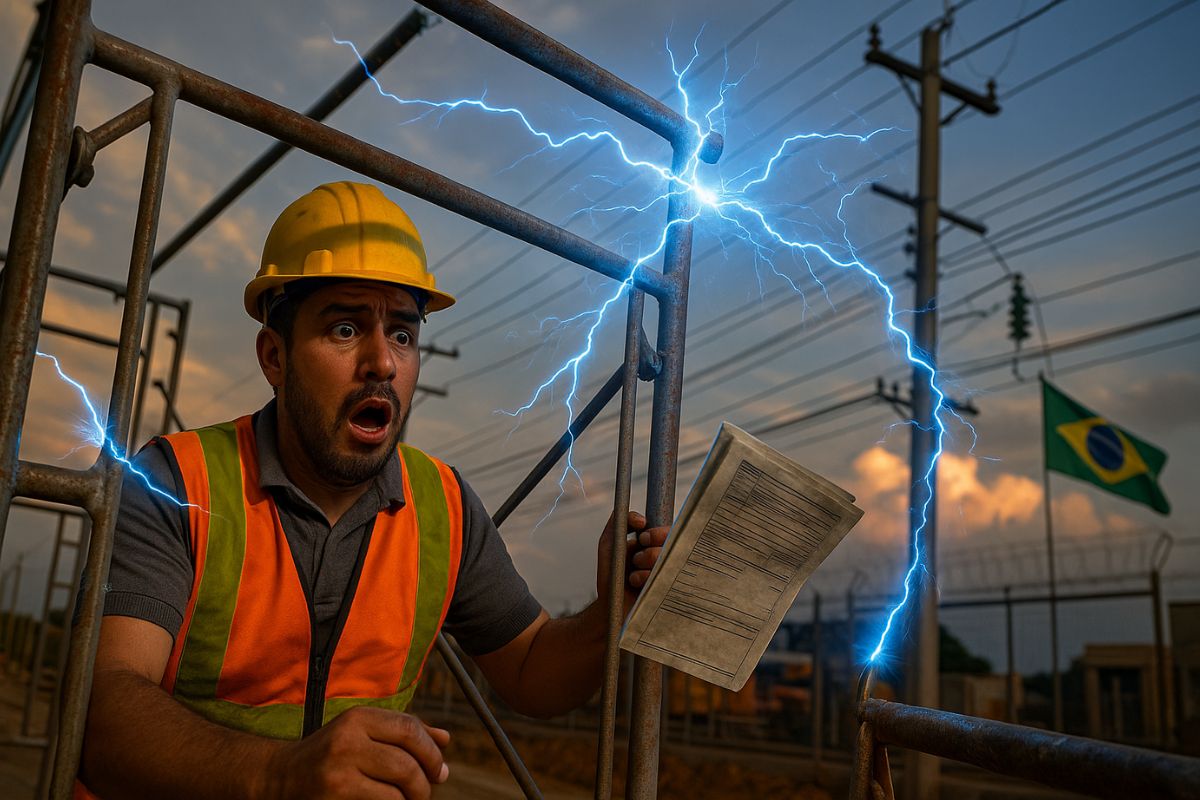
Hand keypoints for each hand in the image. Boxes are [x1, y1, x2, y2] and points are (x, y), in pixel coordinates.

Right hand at [261, 707, 449, 799]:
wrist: (278, 778)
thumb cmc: (329, 755)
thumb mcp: (362, 734)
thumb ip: (402, 734)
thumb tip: (445, 739)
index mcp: (357, 718)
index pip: (409, 729)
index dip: (432, 752)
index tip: (439, 770)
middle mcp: (347, 741)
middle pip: (407, 764)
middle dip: (424, 783)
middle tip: (424, 793)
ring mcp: (338, 772)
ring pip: (397, 791)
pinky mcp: (334, 797)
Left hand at [597, 510, 669, 616]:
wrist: (611, 606)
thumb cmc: (611, 575)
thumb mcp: (609, 543)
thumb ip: (619, 521)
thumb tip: (642, 518)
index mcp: (654, 545)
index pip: (668, 531)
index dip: (657, 533)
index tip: (642, 538)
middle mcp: (665, 557)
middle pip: (671, 546)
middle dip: (650, 552)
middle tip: (636, 559)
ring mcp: (668, 573)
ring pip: (668, 560)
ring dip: (646, 566)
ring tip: (633, 576)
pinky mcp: (669, 589)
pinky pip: (665, 577)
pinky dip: (646, 578)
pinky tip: (637, 585)